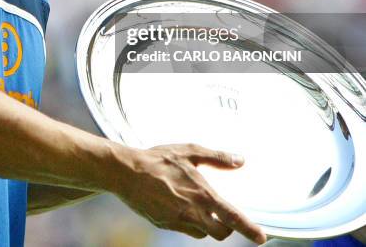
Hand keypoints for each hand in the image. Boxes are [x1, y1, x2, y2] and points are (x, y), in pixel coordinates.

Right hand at [115, 143, 266, 242]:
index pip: (233, 218)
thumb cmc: (158, 159)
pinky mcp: (164, 225)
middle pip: (220, 233)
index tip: (261, 237)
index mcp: (202, 195)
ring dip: (206, 224)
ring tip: (198, 206)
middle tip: (225, 217)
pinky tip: (180, 205)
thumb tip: (240, 160)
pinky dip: (189, 221)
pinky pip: (184, 229)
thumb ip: (216, 157)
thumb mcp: (189, 151)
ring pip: (201, 233)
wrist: (127, 172)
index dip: (250, 229)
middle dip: (226, 228)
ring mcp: (177, 222)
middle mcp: (193, 213)